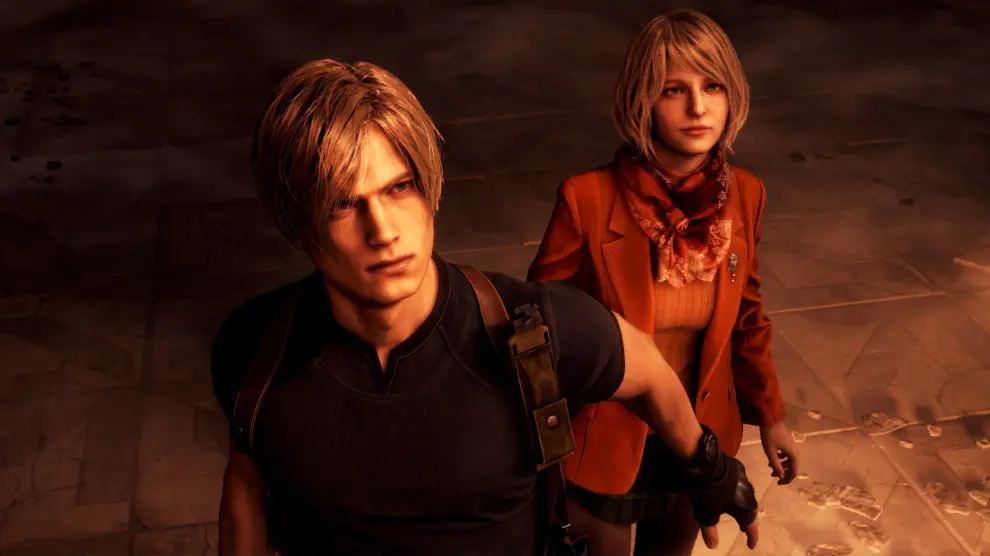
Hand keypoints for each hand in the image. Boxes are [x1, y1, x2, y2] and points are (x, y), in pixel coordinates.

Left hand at [685, 426, 759, 549]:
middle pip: (752, 511)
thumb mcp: (704, 513)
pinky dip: (739, 490)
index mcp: (743, 508)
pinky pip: (742, 483)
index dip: (752, 537)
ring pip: (749, 496)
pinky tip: (732, 490)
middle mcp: (748, 495)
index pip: (750, 526)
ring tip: (739, 509)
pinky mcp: (739, 468)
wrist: (706, 461)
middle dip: (749, 520)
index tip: (751, 545)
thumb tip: (713, 546)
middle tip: (744, 527)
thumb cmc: (706, 490)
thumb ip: (710, 531)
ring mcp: (745, 480)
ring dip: (745, 504)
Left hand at [760, 422, 798, 484]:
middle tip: (772, 475)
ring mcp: (792, 446)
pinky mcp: (788, 442)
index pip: (793, 472)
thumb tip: (781, 476)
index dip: (787, 480)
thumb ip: (776, 465)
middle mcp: (795, 451)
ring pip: (789, 460)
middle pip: (792, 467)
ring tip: (770, 467)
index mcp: (793, 455)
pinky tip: (773, 457)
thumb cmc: (770, 436)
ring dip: (781, 466)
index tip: (778, 483)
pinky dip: (781, 458)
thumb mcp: (770, 452)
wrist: (770, 419)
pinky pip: (787, 454)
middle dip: (782, 473)